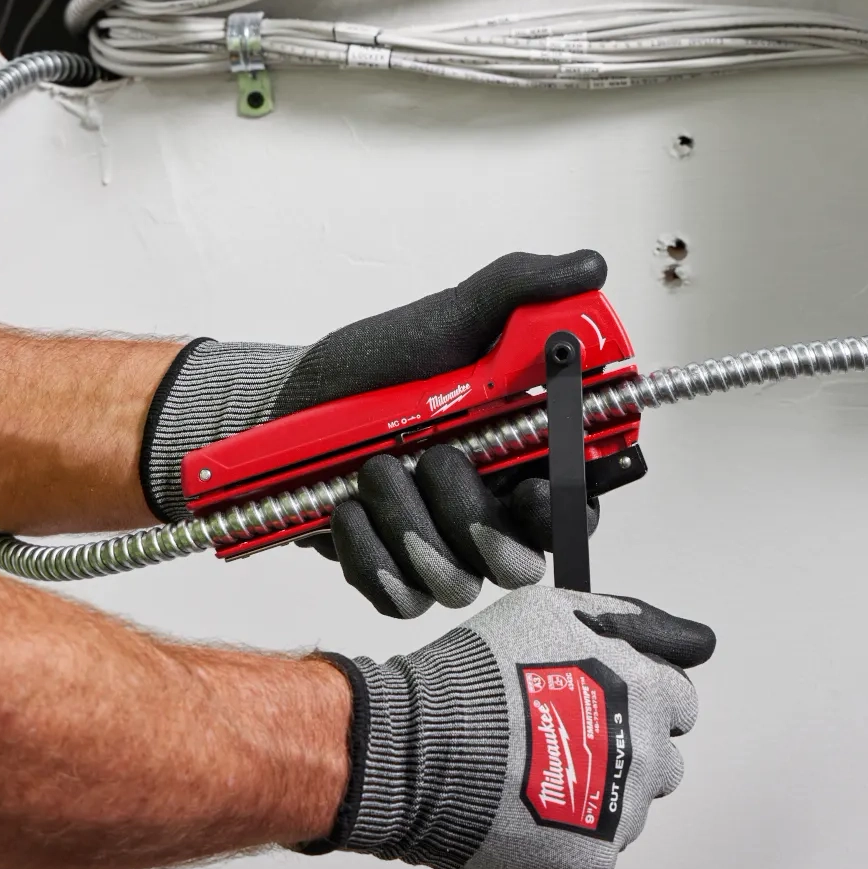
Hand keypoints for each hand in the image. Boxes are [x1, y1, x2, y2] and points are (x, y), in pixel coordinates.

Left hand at [140, 250, 608, 616]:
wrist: (282, 409)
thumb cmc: (367, 371)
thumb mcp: (445, 318)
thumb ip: (520, 293)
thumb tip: (586, 269)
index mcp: (522, 454)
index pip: (578, 504)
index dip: (566, 508)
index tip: (534, 486)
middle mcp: (491, 509)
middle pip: (523, 559)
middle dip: (474, 517)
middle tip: (438, 460)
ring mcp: (444, 549)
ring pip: (459, 580)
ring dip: (410, 521)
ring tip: (375, 466)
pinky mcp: (395, 575)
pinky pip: (400, 598)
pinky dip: (369, 551)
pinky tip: (347, 506)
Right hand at [309, 586, 715, 868]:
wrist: (416, 746)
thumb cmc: (476, 675)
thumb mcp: (551, 612)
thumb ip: (630, 622)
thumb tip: (696, 641)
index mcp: (646, 691)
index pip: (678, 702)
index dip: (634, 697)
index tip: (593, 702)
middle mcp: (645, 754)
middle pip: (658, 760)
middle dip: (618, 750)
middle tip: (555, 741)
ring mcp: (620, 813)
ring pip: (625, 811)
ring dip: (591, 799)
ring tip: (528, 782)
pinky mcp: (589, 862)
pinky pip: (594, 859)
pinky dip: (564, 846)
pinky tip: (521, 822)